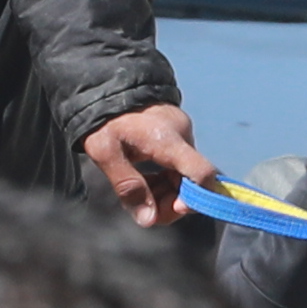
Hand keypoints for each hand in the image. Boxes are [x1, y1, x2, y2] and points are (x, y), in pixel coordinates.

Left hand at [82, 102, 204, 218]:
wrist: (108, 88)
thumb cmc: (104, 119)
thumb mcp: (105, 152)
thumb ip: (127, 185)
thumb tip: (149, 219)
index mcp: (166, 139)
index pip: (202, 173)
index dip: (195, 199)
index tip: (173, 209)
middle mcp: (182, 135)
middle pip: (194, 181)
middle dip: (173, 203)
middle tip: (147, 212)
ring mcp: (183, 134)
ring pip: (187, 176)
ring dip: (168, 194)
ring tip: (141, 196)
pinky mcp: (178, 137)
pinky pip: (180, 167)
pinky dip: (167, 182)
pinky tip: (147, 184)